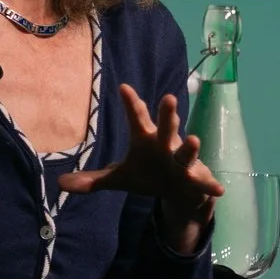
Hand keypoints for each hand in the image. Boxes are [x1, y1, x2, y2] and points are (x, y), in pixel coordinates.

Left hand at [56, 84, 223, 254]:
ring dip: (190, 147)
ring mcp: (182, 161)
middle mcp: (165, 145)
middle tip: (168, 98)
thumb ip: (92, 180)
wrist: (178, 190)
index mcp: (146, 140)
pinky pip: (203, 182)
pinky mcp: (196, 179)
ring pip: (186, 152)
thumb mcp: (119, 178)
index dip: (131, 104)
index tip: (123, 87)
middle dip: (167, 114)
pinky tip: (219, 188)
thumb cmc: (148, 174)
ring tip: (193, 139)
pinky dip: (210, 185)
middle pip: (165, 128)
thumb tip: (60, 184)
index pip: (137, 119)